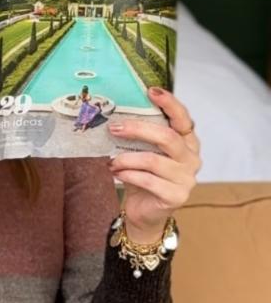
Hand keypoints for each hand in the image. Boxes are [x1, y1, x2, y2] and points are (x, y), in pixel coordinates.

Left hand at [107, 87, 201, 242]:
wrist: (144, 211)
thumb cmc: (143, 175)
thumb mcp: (141, 151)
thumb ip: (139, 136)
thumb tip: (114, 115)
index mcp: (186, 142)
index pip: (183, 119)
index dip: (170, 103)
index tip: (151, 91)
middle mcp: (191, 158)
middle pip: (167, 137)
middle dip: (137, 129)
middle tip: (113, 128)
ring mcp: (186, 178)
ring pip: (153, 160)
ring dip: (125, 159)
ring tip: (111, 161)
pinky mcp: (177, 195)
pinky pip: (147, 180)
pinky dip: (127, 174)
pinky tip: (117, 173)